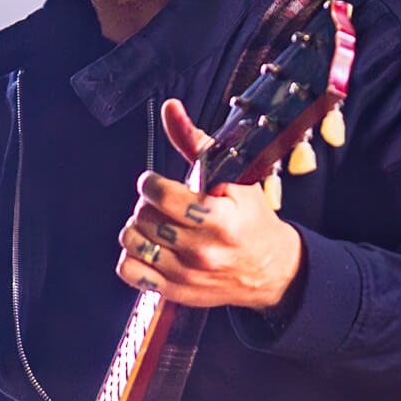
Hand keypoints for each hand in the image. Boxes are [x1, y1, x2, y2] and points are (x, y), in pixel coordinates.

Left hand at [116, 98, 301, 309]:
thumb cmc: (251, 219)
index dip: (151, 183)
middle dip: (146, 203)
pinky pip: (130, 271)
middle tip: (160, 202)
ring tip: (155, 222)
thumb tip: (170, 108)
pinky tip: (148, 245)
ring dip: (136, 226)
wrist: (270, 270)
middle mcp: (202, 251)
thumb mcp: (235, 177)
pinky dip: (131, 255)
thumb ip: (197, 142)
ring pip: (132, 242)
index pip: (163, 196)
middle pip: (144, 217)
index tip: (155, 182)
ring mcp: (186, 275)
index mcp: (220, 220)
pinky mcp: (175, 292)